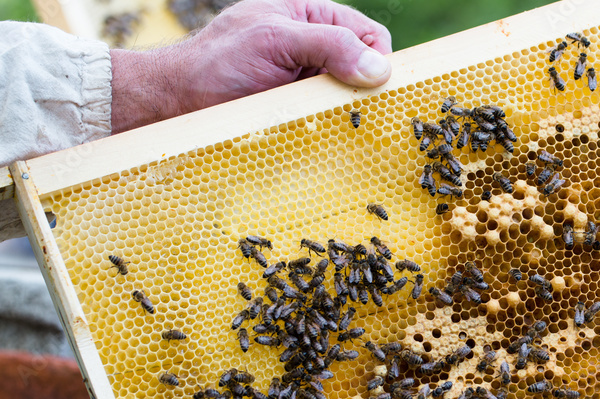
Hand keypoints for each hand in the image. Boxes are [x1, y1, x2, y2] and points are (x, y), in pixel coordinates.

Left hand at [110, 0, 391, 131]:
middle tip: (348, 109)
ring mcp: (305, 84)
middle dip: (362, 89)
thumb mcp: (275, 40)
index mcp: (311, 17)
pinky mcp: (297, 114)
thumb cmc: (215, 65)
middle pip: (363, 69)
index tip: (370, 85)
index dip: (377, 58)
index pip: (369, 34)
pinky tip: (318, 136)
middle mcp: (313, 49)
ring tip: (324, 123)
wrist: (174, 106)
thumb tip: (380, 68)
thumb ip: (329, 45)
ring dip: (344, 114)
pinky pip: (329, 123)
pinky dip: (329, 131)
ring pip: (349, 99)